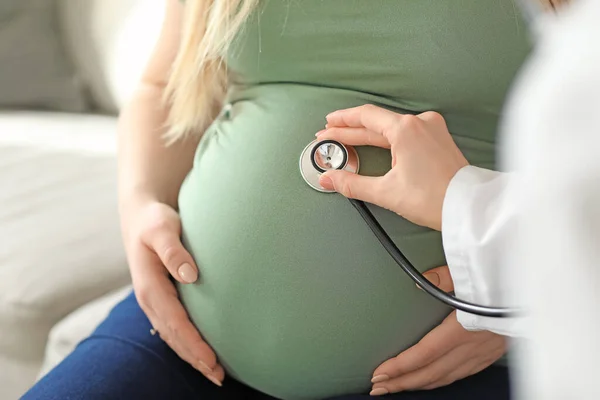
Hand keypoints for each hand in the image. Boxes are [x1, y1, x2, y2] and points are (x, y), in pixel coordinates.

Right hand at [122, 200, 223, 386]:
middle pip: (174, 337)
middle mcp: (149, 299)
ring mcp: (153, 302)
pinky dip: (187, 344)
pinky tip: (201, 353)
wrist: (140, 215)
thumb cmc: (154, 220)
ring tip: (214, 373)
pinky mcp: (161, 299)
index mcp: (149, 287)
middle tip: (219, 377)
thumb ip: (174, 249)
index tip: (212, 360)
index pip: (175, 322)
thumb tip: (190, 275)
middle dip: (195, 359)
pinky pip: (173, 328)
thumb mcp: (162, 228)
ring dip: (192, 356)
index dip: (194, 343)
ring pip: (173, 336)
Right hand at [317, 105, 468, 230]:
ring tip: (349, 139)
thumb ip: (352, 183)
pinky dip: (387, 137)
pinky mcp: (438, 139)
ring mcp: (432, 129)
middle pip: (376, 122)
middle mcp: (420, 123)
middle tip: (330, 135)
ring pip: (391, 127)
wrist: (468, 207)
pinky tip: (378, 142)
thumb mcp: (385, 192)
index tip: (328, 125)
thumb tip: (329, 179)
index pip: (365, 116)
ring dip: (368, 133)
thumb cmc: (435, 198)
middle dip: (350, 129)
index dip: (342, 121)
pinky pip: (406, 132)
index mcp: (406, 129)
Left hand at [368, 266, 506, 395]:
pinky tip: (432, 379)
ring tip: (397, 386)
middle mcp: (473, 345)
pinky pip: (463, 373)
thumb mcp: (473, 268)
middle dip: (402, 382)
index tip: (380, 373)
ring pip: (446, 376)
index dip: (400, 367)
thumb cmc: (507, 276)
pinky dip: (442, 379)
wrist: (543, 286)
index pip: (424, 354)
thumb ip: (445, 276)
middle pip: (431, 372)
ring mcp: (485, 352)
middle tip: (378, 387)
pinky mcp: (494, 351)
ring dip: (419, 383)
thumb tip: (422, 281)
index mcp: (464, 327)